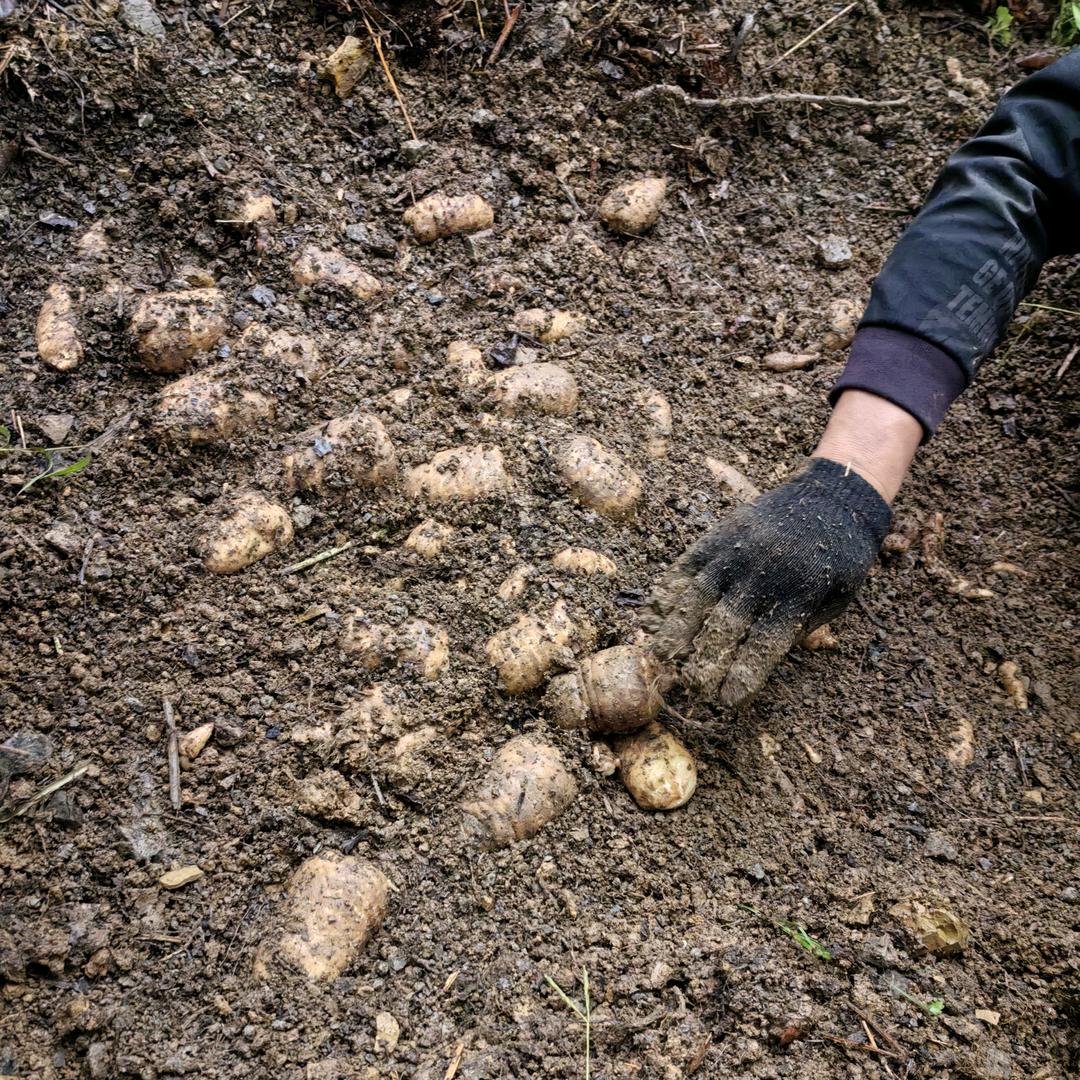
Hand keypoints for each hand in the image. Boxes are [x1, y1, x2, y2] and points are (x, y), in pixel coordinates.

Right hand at [644, 457, 891, 705]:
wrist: (834, 494)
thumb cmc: (840, 555)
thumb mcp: (839, 596)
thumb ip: (803, 627)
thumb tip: (762, 659)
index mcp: (801, 592)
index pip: (766, 643)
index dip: (744, 674)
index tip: (727, 700)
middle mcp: (766, 570)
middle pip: (727, 624)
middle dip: (707, 659)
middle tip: (693, 686)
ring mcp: (740, 549)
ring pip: (699, 595)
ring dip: (678, 628)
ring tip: (662, 656)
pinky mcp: (722, 533)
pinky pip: (689, 564)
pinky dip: (670, 588)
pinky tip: (657, 611)